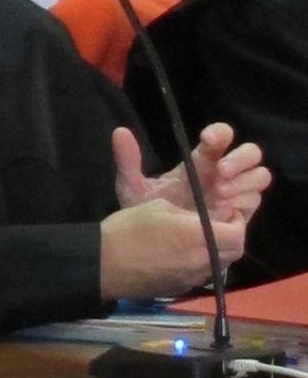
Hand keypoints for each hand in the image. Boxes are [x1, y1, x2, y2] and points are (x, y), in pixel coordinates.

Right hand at [99, 198, 246, 302]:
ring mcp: (191, 279)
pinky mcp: (179, 289)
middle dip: (230, 237)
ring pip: (217, 264)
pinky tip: (178, 254)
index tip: (227, 212)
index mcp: (198, 237)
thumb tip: (201, 220)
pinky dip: (198, 263)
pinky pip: (199, 274)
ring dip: (215, 251)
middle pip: (233, 252)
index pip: (238, 234)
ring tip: (197, 238)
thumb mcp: (159, 206)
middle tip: (217, 224)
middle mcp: (201, 261)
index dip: (238, 222)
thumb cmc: (128, 229)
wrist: (102, 264)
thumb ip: (188, 213)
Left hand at [112, 124, 268, 224]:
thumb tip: (119, 131)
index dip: (220, 134)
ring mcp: (234, 193)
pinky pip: (254, 202)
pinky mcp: (240, 215)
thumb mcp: (134, 187)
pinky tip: (226, 210)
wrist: (158, 245)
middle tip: (220, 172)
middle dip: (239, 159)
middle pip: (250, 153)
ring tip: (220, 193)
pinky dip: (244, 202)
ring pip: (259, 176)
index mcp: (200, 162)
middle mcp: (221, 174)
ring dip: (244, 182)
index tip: (208, 139)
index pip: (219, 139)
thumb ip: (127, 161)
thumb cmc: (151, 210)